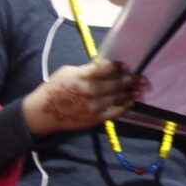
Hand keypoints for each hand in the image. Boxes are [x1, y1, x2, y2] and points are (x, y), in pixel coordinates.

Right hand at [24, 58, 144, 134]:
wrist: (44, 111)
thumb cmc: (55, 88)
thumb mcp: (68, 72)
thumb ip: (87, 70)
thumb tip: (104, 67)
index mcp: (82, 76)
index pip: (106, 67)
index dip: (119, 66)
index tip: (126, 66)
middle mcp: (90, 90)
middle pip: (117, 83)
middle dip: (131, 80)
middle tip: (141, 78)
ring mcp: (93, 105)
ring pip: (119, 97)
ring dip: (131, 92)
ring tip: (139, 89)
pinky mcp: (95, 118)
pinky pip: (115, 112)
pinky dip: (125, 106)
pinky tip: (131, 102)